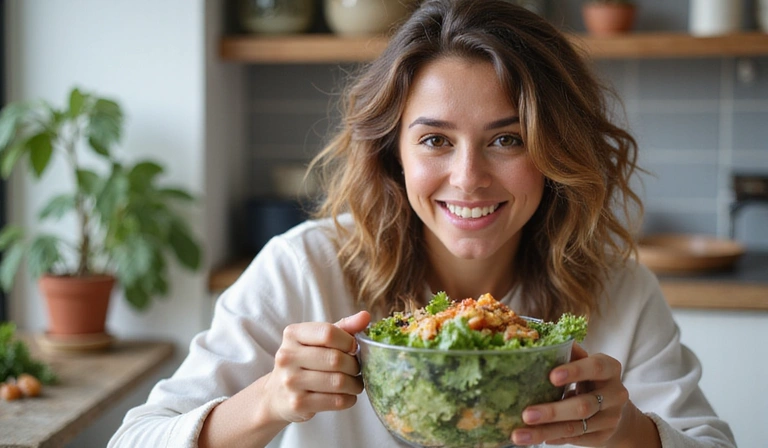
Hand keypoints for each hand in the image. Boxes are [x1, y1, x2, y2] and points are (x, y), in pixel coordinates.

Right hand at [263, 311, 370, 423]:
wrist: (277, 394)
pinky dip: (349, 399)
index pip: (328, 333)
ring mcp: (290, 381)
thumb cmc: (304, 361)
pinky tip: (348, 395)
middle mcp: (287, 356)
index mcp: (292, 334)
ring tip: (356, 383)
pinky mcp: (297, 403)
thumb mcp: (318, 340)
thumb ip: (343, 327)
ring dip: (355, 384)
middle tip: (358, 368)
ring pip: (338, 381)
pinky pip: (335, 401)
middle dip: (354, 365)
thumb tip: (366, 316)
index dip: (348, 341)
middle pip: (335, 359)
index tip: (354, 348)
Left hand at [510, 344, 631, 446]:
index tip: (551, 377)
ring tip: (519, 434)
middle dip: (552, 411)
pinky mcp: (603, 436)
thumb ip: (569, 354)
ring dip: (545, 431)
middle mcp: (615, 394)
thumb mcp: (585, 363)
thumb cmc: (590, 378)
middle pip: (584, 405)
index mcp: (610, 368)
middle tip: (526, 415)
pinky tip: (537, 438)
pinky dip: (555, 439)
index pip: (595, 367)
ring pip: (576, 427)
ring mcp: (610, 418)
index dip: (574, 371)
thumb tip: (538, 343)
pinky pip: (576, 439)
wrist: (614, 408)